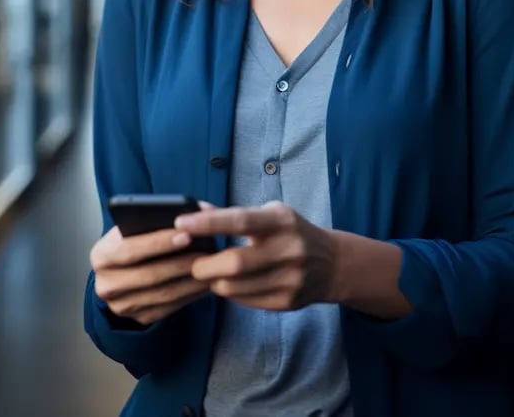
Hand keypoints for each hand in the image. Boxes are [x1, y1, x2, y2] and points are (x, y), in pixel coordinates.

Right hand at [90, 224, 209, 325]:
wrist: (121, 270)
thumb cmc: (135, 239)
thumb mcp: (136, 224)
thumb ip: (163, 215)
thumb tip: (200, 210)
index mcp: (101, 255)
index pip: (129, 249)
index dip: (158, 242)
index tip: (186, 234)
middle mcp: (105, 285)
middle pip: (148, 275)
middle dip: (181, 263)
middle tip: (207, 253)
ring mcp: (121, 306)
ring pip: (163, 294)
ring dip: (191, 281)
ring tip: (212, 267)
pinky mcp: (138, 318)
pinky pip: (169, 308)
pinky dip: (191, 295)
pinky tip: (206, 282)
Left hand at [174, 201, 337, 311]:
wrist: (332, 263)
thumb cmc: (291, 232)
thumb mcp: (270, 214)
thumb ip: (234, 214)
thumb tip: (196, 211)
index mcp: (282, 221)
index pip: (240, 220)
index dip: (208, 223)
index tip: (181, 223)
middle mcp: (288, 249)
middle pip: (234, 263)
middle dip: (205, 265)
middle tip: (193, 263)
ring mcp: (290, 278)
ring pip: (235, 287)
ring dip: (214, 281)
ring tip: (210, 273)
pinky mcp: (287, 302)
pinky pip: (246, 301)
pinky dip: (230, 293)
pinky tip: (230, 284)